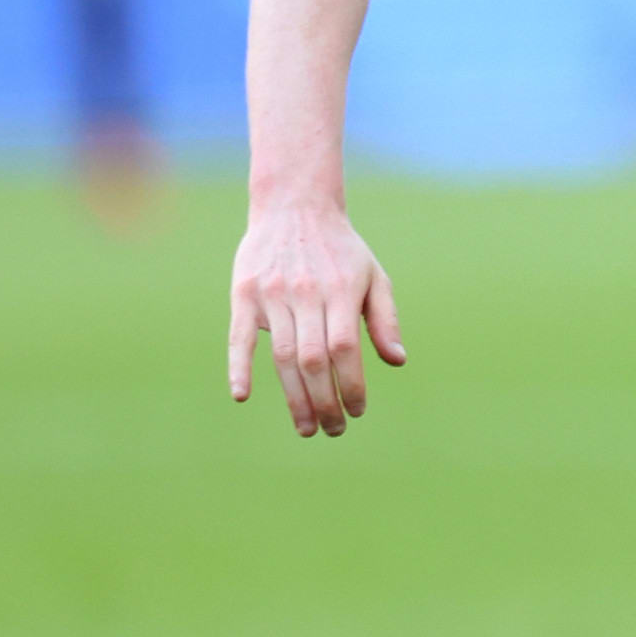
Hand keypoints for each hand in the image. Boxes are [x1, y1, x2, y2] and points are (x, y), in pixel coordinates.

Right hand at [228, 198, 404, 438]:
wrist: (294, 206)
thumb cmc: (340, 249)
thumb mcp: (374, 276)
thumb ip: (384, 319)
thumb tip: (397, 361)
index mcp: (341, 292)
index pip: (345, 349)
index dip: (351, 384)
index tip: (357, 411)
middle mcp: (307, 295)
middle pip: (313, 360)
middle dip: (324, 402)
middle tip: (332, 430)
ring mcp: (273, 295)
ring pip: (282, 356)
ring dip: (294, 397)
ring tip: (306, 428)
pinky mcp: (244, 295)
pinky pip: (238, 337)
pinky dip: (239, 367)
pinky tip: (242, 395)